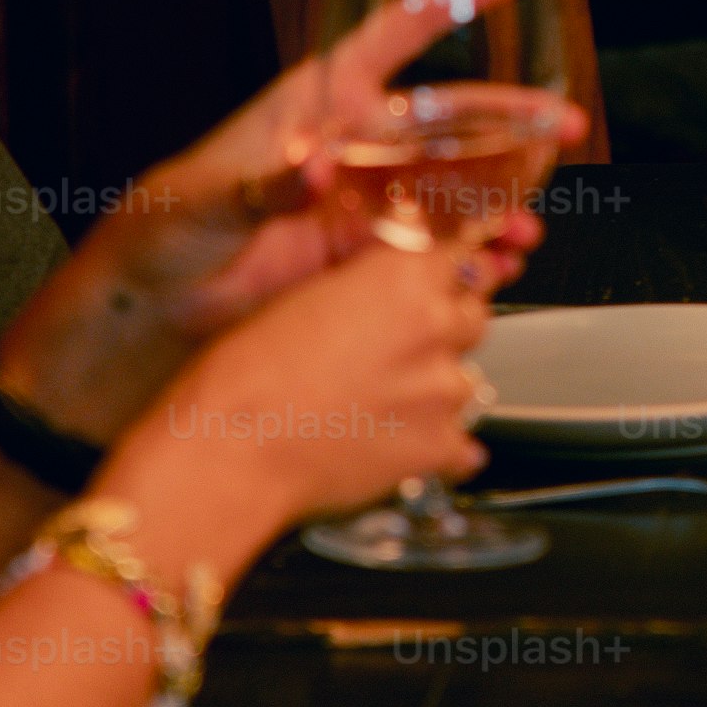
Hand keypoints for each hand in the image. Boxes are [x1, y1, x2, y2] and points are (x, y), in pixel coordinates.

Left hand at [0, 0, 582, 440]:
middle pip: (446, 121)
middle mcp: (348, 150)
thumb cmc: (149, 241)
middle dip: (510, 122)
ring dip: (498, 202)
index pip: (393, 37)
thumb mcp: (201, 200)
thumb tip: (319, 167)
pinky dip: (468, 259)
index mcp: (312, 106)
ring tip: (530, 223)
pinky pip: (430, 253)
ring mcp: (358, 209)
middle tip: (562, 129)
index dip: (454, 0)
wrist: (135, 327)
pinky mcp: (359, 266)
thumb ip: (267, 184)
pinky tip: (494, 268)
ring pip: (449, 191)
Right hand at [141, 237, 498, 525]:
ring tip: (379, 408)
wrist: (233, 447)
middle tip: (397, 352)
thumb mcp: (307, 292)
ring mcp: (444, 389)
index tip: (444, 284)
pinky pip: (463, 448)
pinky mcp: (440, 445)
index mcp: (403, 275)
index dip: (450, 274)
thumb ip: (370, 274)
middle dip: (444, 331)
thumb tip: (402, 259)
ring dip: (434, 391)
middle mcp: (436, 324)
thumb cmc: (247, 369)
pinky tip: (396, 448)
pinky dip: (437, 449)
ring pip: (466, 383)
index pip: (462, 258)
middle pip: (473, 317)